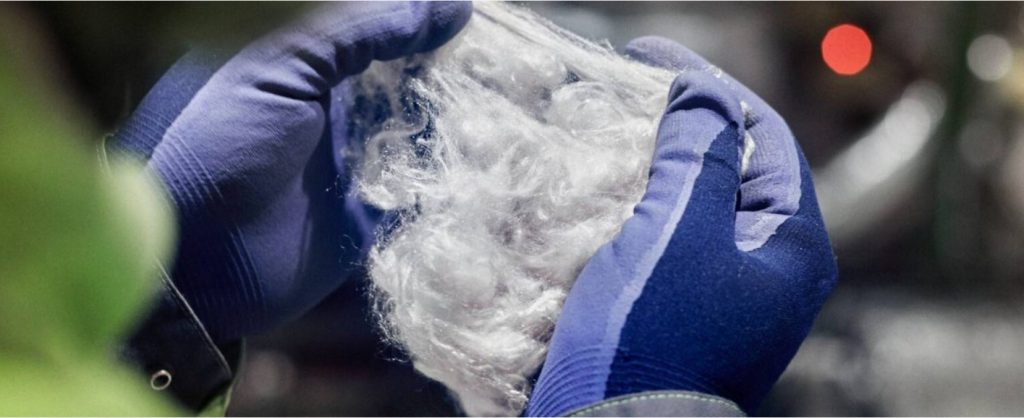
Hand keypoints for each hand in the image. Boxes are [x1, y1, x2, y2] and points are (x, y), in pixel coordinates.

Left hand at [111, 2, 471, 341]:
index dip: (425, 19)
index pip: (381, 25)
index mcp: (308, 57)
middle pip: (411, 72)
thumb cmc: (221, 149)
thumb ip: (360, 27)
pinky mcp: (376, 209)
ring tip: (510, 106)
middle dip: (454, 67)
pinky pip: (428, 183)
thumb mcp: (281, 66)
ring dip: (464, 117)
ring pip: (427, 123)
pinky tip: (492, 155)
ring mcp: (359, 156)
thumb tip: (452, 6)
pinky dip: (457, 171)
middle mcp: (338, 102)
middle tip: (504, 62)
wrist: (198, 264)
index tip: (470, 18)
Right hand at [525, 37, 836, 415]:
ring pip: (688, 205)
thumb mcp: (677, 233)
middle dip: (675, 128)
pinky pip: (661, 242)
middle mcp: (765, 270)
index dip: (710, 88)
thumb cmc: (652, 337)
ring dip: (646, 167)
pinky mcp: (678, 312)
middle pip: (727, 170)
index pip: (763, 139)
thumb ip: (695, 153)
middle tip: (622, 93)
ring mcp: (722, 294)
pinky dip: (631, 210)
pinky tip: (594, 191)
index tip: (650, 56)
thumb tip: (702, 92)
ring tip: (602, 133)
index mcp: (790, 248)